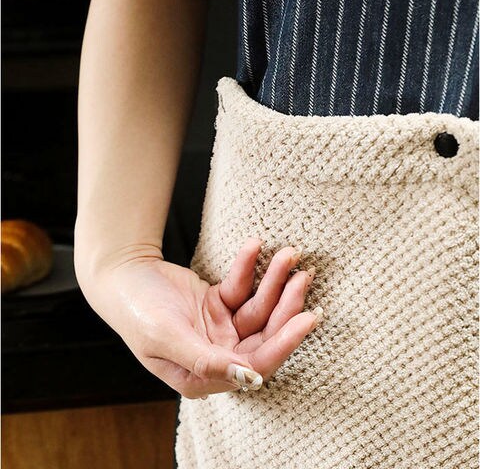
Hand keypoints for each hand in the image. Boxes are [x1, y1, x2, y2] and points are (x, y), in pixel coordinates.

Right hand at [77, 237, 321, 398]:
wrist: (122, 275)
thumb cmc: (135, 310)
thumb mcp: (165, 336)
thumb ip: (206, 361)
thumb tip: (251, 379)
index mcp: (203, 375)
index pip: (255, 364)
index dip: (284, 344)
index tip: (307, 318)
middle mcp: (217, 355)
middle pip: (264, 335)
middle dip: (285, 307)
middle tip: (303, 277)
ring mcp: (220, 329)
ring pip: (259, 309)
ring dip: (274, 282)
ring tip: (289, 255)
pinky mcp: (220, 304)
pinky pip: (242, 287)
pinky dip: (249, 268)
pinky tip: (255, 246)